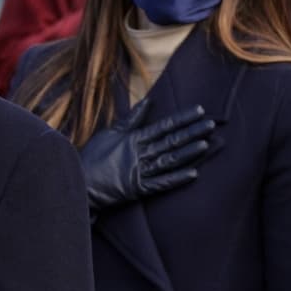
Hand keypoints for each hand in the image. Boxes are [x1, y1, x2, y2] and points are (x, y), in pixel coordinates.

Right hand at [78, 100, 217, 214]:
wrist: (79, 183)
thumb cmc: (92, 156)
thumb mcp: (110, 133)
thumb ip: (131, 119)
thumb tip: (148, 101)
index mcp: (133, 139)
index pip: (163, 126)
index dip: (182, 119)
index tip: (199, 111)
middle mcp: (139, 155)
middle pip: (171, 141)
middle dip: (192, 132)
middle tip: (211, 125)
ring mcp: (140, 172)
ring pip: (169, 160)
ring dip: (188, 153)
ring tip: (206, 144)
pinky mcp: (138, 189)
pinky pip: (161, 184)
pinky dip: (177, 179)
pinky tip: (193, 174)